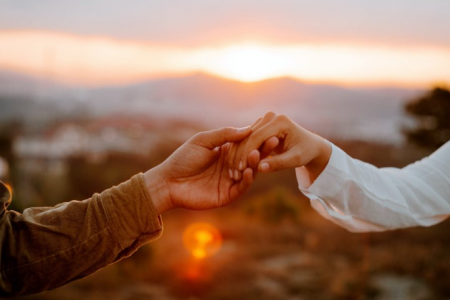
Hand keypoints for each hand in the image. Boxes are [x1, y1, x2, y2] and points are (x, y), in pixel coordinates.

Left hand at [143, 127, 273, 213]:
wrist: (168, 182)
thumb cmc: (183, 159)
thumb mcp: (202, 141)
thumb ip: (224, 135)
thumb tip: (248, 129)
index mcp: (226, 151)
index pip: (247, 143)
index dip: (257, 137)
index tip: (269, 128)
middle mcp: (232, 166)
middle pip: (252, 157)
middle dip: (262, 150)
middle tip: (273, 140)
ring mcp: (230, 181)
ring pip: (250, 172)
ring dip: (255, 164)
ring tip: (258, 154)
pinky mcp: (227, 195)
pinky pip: (242, 187)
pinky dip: (247, 180)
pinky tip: (250, 171)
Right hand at [227, 112, 331, 180]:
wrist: (310, 145)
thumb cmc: (305, 152)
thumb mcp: (295, 160)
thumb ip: (278, 163)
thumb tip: (260, 168)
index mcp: (280, 121)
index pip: (257, 136)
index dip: (247, 153)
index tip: (241, 169)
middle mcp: (270, 116)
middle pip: (248, 136)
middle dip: (240, 155)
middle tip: (234, 172)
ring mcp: (264, 120)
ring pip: (244, 138)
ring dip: (238, 154)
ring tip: (234, 171)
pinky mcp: (260, 126)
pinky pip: (246, 139)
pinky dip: (240, 152)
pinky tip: (236, 166)